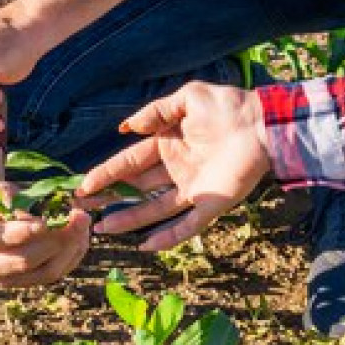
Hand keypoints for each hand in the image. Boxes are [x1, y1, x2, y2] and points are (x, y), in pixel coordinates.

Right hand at [0, 128, 91, 287]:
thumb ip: (16, 204)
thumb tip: (41, 222)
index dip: (22, 233)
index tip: (45, 222)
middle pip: (26, 261)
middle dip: (57, 240)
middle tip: (79, 216)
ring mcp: (6, 280)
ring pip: (45, 272)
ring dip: (70, 248)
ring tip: (84, 223)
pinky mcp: (25, 283)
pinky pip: (54, 274)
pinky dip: (72, 256)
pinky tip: (81, 236)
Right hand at [75, 82, 270, 252]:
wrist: (260, 122)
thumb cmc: (226, 106)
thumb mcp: (187, 99)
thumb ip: (156, 111)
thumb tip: (125, 127)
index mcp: (167, 144)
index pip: (130, 162)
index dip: (107, 173)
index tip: (83, 184)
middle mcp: (175, 169)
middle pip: (136, 189)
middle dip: (110, 199)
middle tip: (83, 209)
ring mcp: (192, 189)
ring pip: (154, 210)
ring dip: (129, 220)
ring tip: (103, 229)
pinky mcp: (210, 204)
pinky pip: (186, 225)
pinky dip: (167, 237)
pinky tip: (145, 245)